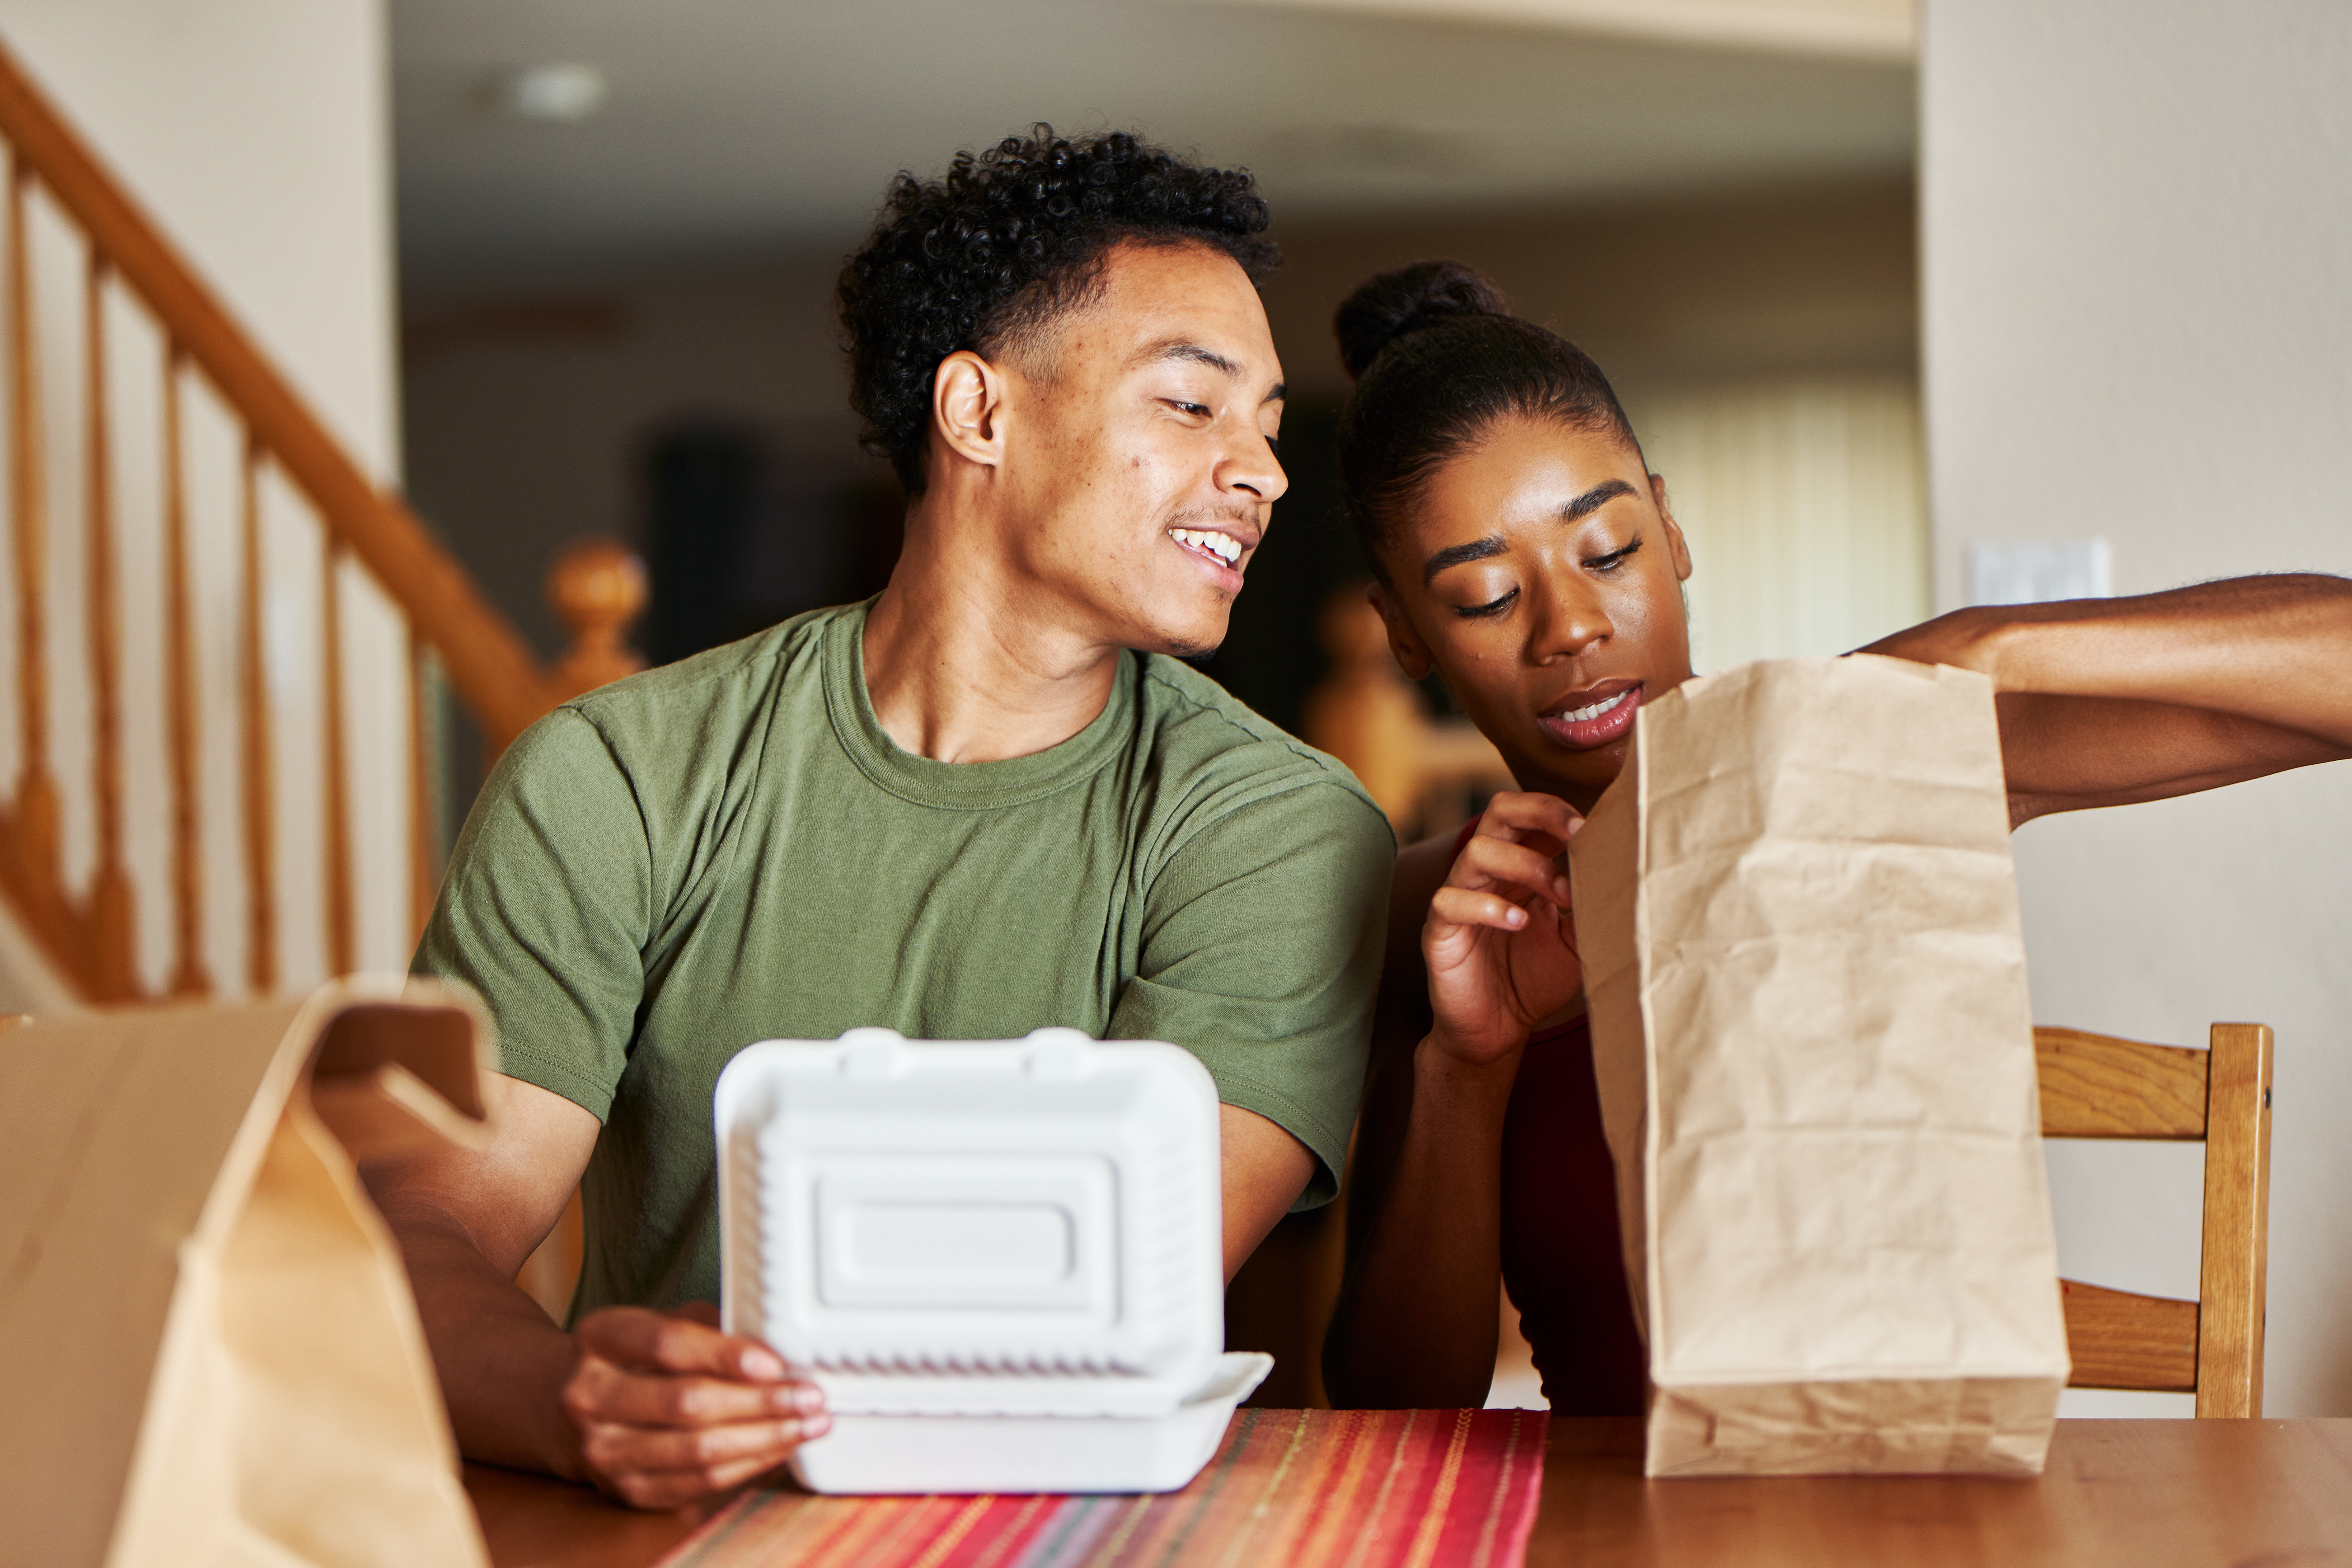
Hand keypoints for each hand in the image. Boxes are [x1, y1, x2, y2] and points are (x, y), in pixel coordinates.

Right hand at [559, 1302, 829, 1508]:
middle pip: (687, 1403)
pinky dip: (747, 1466)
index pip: (667, 1345)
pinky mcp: (626, 1490)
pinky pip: (698, 1483)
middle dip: (760, 1402)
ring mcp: (604, 1451)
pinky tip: (779, 1448)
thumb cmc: (632, 1357)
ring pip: (697, 1451)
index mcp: (599, 1339)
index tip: (775, 1362)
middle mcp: (590, 1396)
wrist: (565, 1408)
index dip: (725, 1355)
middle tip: (810, 1395)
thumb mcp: (656, 1323)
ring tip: (809, 1424)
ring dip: (764, 1439)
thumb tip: (776, 1345)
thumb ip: (708, 1328)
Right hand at [1423, 792, 1584, 1067]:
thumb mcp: (1576, 941)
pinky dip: (1487, 906)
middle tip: (1579, 834)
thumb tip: (1628, 878)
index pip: (1532, 815)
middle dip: (1542, 812)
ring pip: (1478, 851)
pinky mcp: (1439, 930)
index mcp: (1520, 866)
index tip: (1600, 829)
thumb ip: (1591, 908)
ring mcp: (1460, 896)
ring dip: (1526, 865)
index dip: (1563, 812)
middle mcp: (1488, 873)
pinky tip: (1518, 923)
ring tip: (1561, 896)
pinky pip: (1450, 900)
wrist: (1497, 1031)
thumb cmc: (1534, 980)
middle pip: (1500, 810)